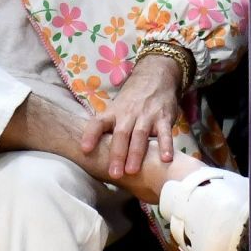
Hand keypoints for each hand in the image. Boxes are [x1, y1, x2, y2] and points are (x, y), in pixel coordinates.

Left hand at [80, 54, 181, 179]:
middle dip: (117, 155)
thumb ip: (106, 127)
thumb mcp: (115, 109)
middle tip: (114, 173)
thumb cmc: (131, 100)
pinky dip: (165, 146)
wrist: (155, 77)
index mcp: (113, 113)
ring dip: (136, 154)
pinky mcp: (164, 118)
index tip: (85, 149)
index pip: (98, 123)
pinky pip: (165, 133)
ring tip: (132, 171)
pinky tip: (165, 159)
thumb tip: (89, 151)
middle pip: (121, 134)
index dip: (91, 135)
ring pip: (140, 135)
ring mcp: (147, 116)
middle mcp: (128, 114)